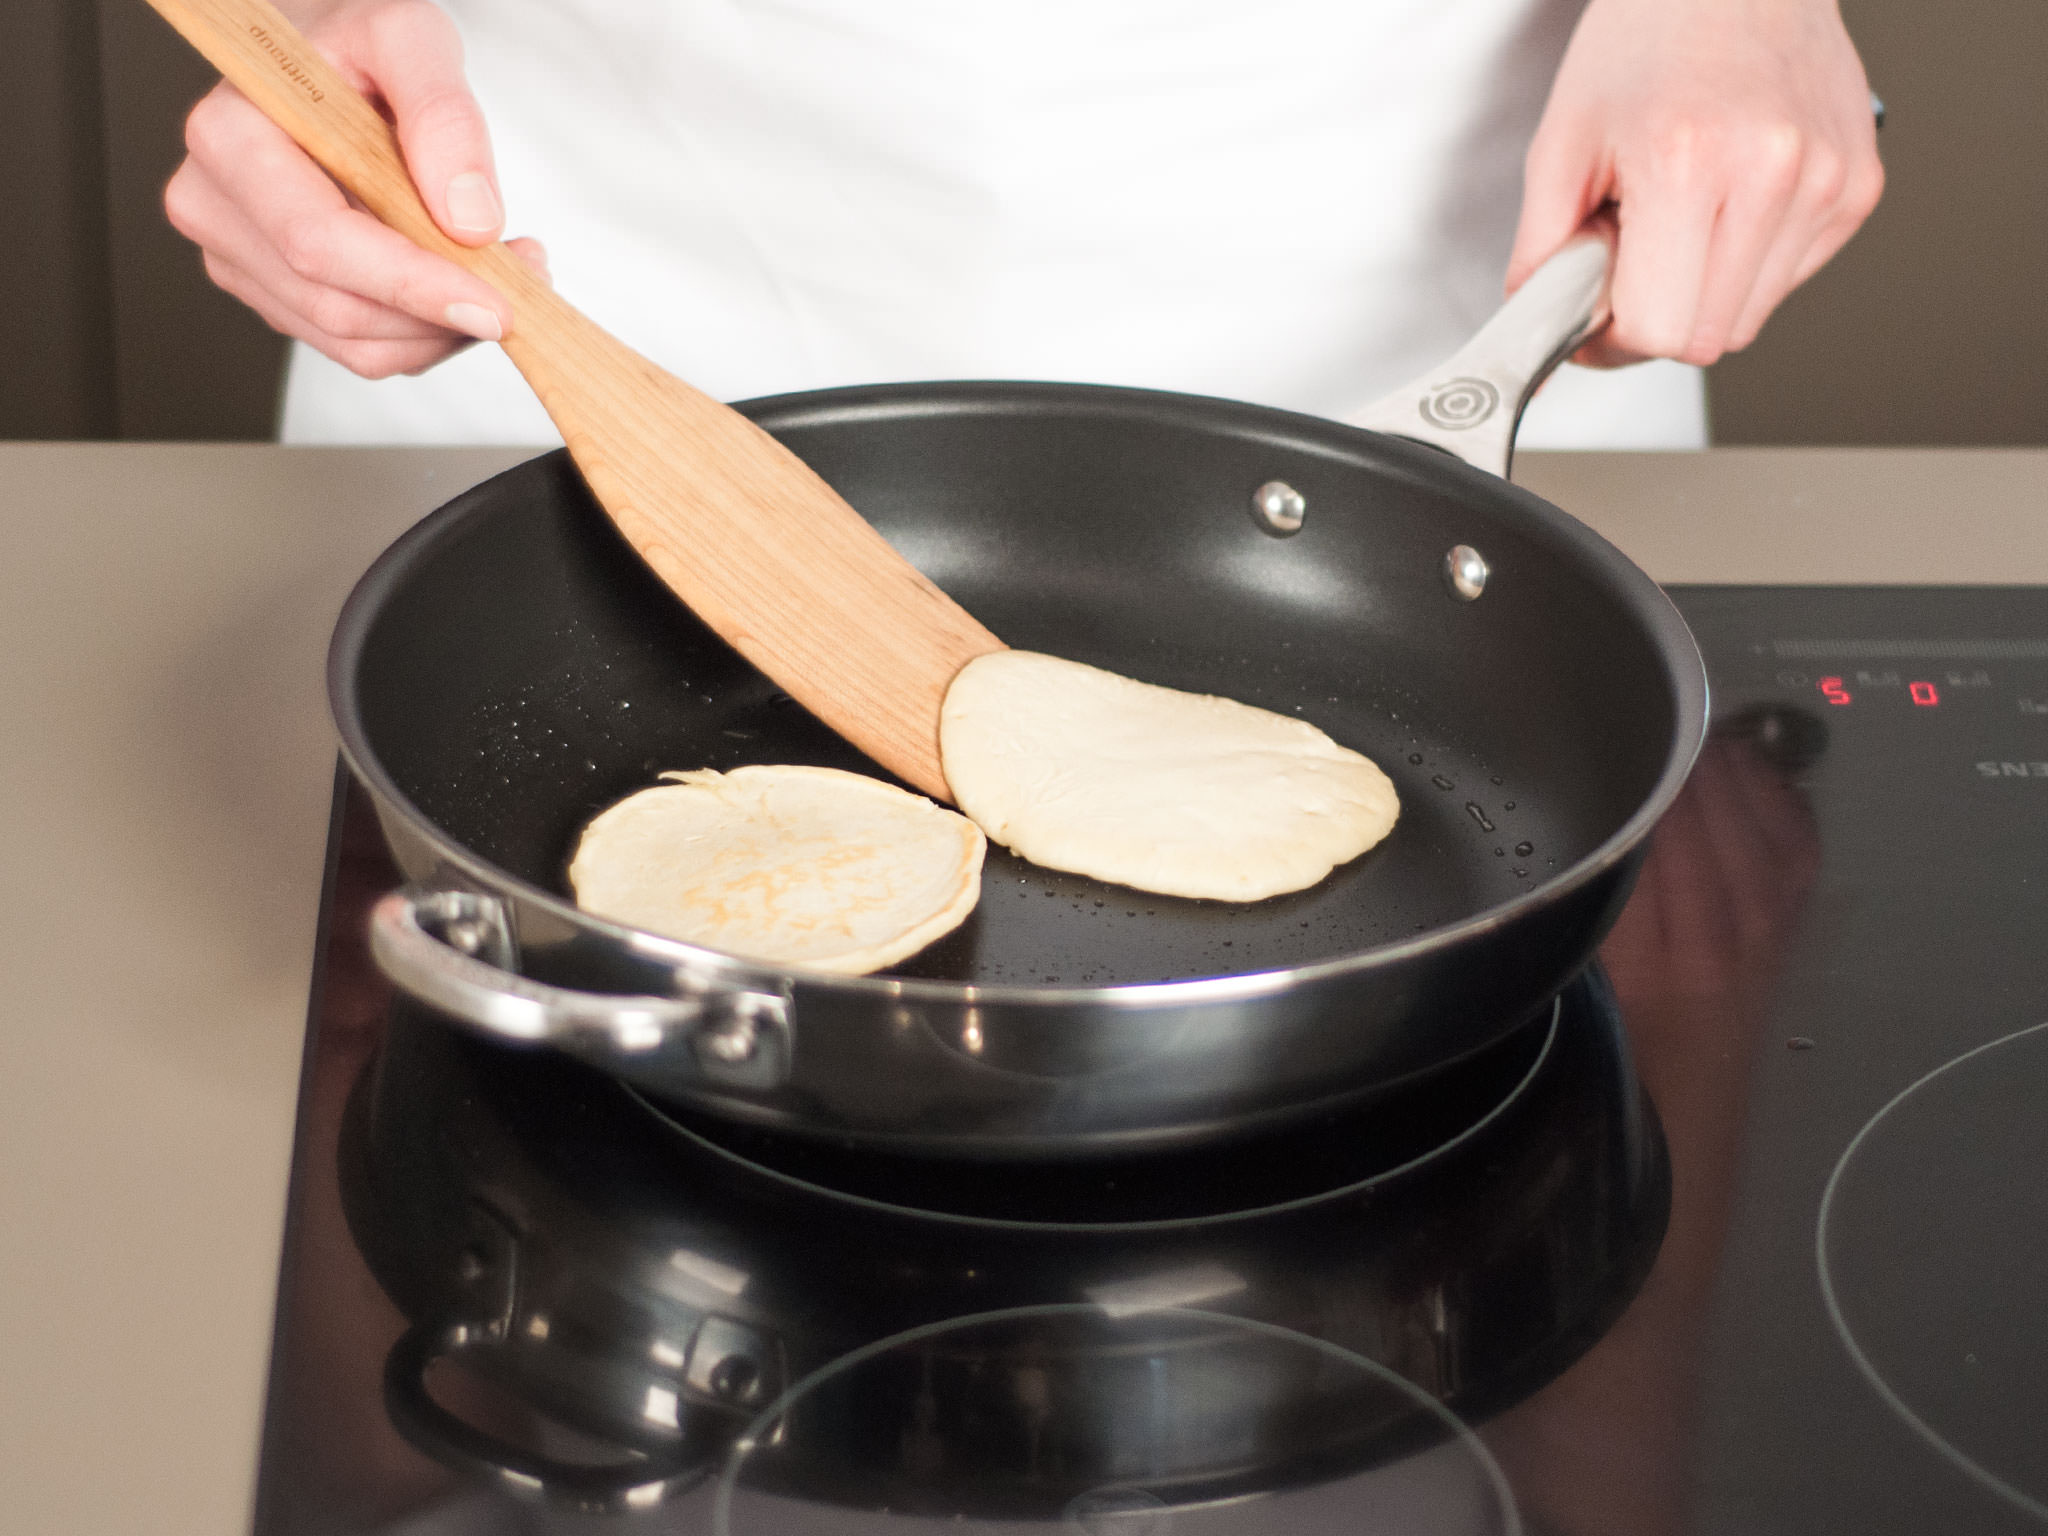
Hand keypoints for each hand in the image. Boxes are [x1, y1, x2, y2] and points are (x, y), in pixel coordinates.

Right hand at [165, 0, 545, 378]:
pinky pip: (362, 348)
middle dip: (443, 314)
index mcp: (229, 136)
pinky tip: (458, 284)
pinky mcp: (274, 295)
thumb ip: (443, 114)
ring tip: (500, 274)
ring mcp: (238, 260)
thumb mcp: (410, 37)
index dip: (412, 285)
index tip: (494, 306)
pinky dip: (426, 333)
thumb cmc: (357, 47)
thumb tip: (470, 220)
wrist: (327, 66)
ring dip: (444, 330)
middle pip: (340, 307)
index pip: (319, 242)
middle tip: (524, 284)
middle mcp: (215, 206)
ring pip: (357, 344)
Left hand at [1506, 0, 1882, 366]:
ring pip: (1750, 318)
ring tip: (1679, 218)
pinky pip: (1789, 279)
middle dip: (1656, 320)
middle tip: (1630, 261)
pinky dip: (1747, 265)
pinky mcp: (1859, 187)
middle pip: (1706, 339)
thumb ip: (1543, 252)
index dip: (1614, 340)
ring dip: (1702, 294)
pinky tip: (1726, 205)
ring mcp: (1827, 182)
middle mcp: (1772, 174)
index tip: (1594, 317)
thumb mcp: (1563, 142)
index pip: (1658, 330)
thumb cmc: (1648, 38)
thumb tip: (1536, 327)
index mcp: (1689, 163)